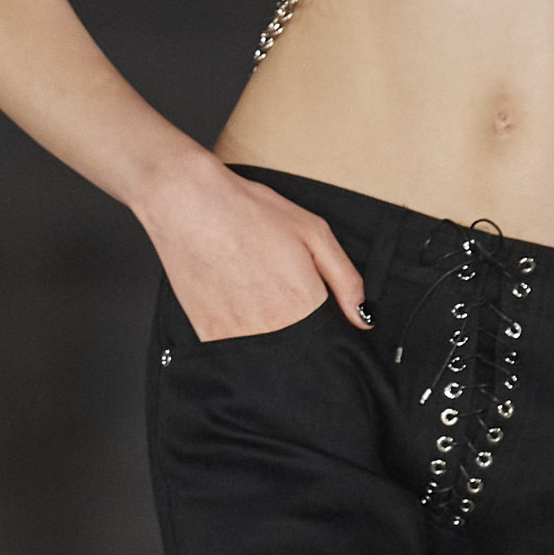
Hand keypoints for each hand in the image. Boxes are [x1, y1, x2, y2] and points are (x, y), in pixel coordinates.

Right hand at [137, 149, 371, 343]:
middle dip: (296, 326)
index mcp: (303, 304)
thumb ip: (345, 280)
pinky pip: (234, 347)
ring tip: (254, 286)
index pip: (328, 339)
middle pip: (297, 346)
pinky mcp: (208, 335)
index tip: (317, 306)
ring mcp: (237, 335)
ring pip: (266, 350)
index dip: (326, 324)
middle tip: (277, 285)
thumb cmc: (251, 211)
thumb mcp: (313, 232)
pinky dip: (240, 329)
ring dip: (268, 329)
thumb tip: (363, 320)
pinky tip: (234, 295)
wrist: (190, 204)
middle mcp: (272, 328)